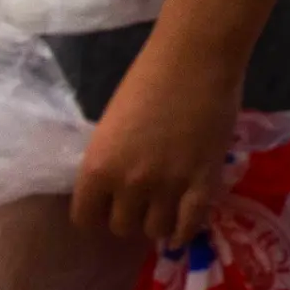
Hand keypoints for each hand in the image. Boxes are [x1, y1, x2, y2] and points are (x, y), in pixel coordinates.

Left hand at [69, 29, 243, 247]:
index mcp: (97, 168)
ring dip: (160, 221)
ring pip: (157, 231)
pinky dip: (186, 230)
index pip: (85, 219)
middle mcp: (128, 184)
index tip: (109, 206)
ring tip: (168, 206)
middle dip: (131, 216)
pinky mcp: (203, 183)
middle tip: (143, 201)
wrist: (195, 58)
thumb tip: (118, 187)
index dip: (98, 215)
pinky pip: (190, 225)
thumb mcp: (112, 126)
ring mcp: (168, 186)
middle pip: (122, 228)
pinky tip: (185, 223)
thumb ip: (111, 161)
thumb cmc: (148, 78)